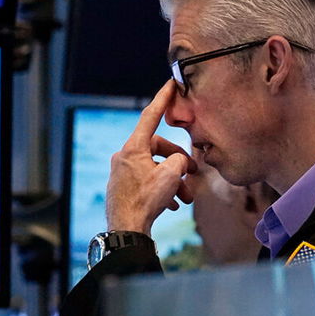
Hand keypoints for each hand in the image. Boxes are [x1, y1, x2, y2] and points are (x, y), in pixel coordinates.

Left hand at [105, 79, 196, 235]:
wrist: (126, 231)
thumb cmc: (146, 201)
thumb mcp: (171, 175)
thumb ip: (179, 160)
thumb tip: (179, 162)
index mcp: (133, 148)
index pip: (150, 116)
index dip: (163, 99)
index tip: (171, 84)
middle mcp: (124, 157)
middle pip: (157, 148)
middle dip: (178, 161)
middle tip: (193, 173)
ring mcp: (121, 173)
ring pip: (155, 168)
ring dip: (173, 180)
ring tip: (186, 197)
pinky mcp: (123, 188)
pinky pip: (147, 181)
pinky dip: (162, 189)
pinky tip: (172, 204)